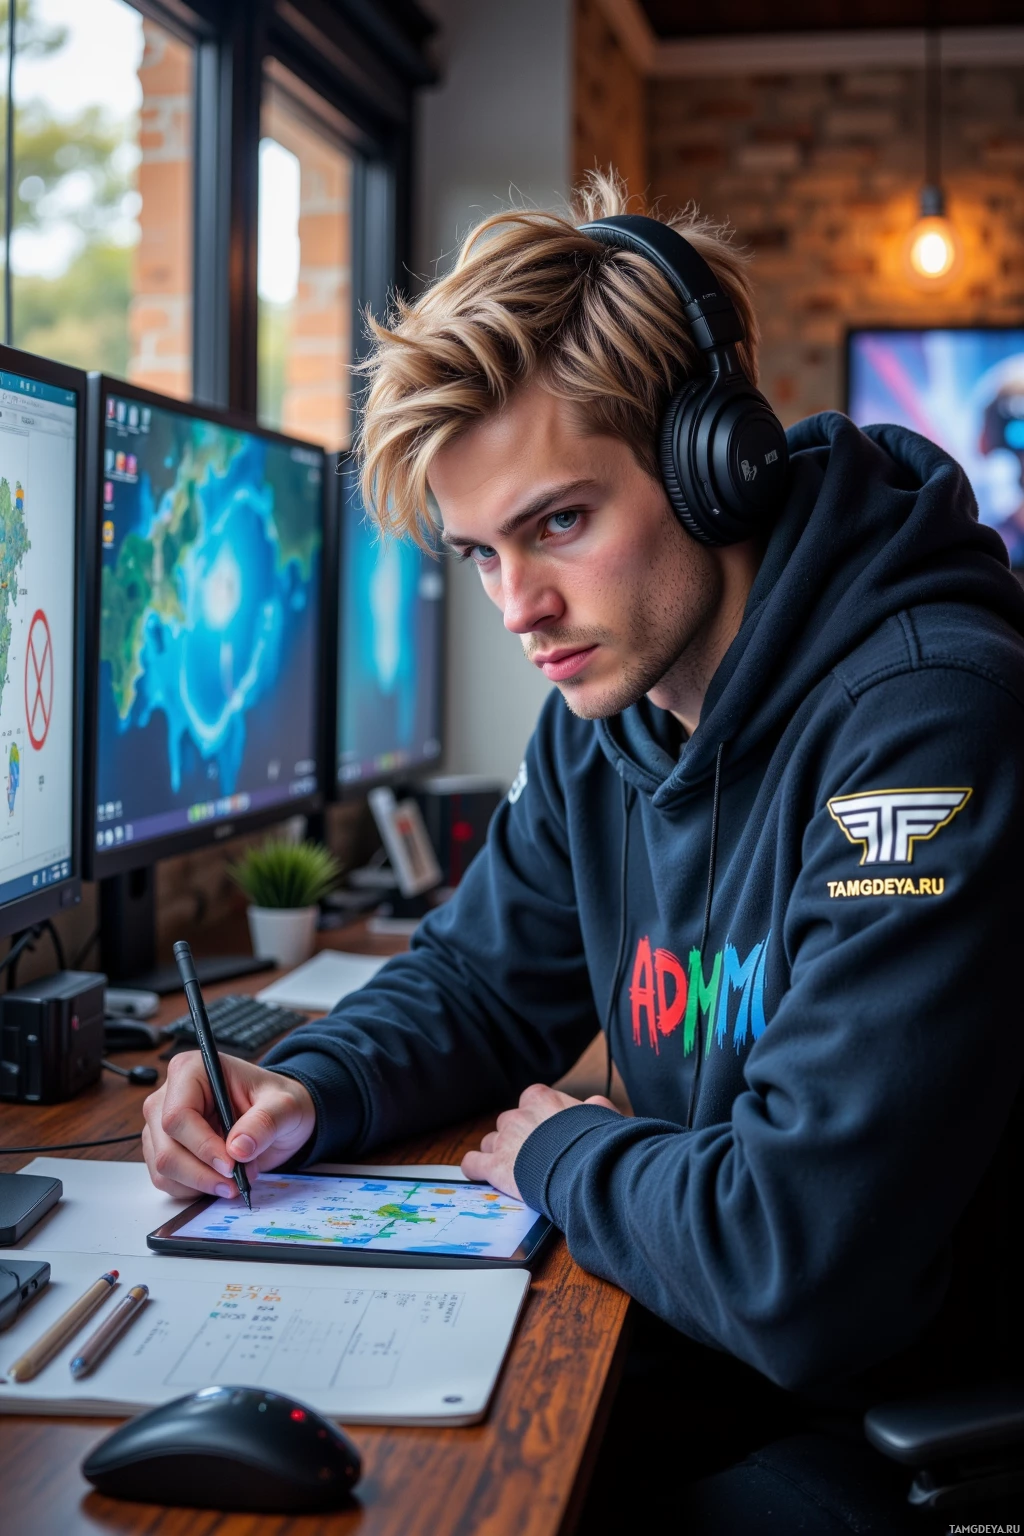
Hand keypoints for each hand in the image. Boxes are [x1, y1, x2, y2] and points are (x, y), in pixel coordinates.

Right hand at [142, 1052, 316, 1199]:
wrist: (276, 1116)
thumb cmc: (275, 1102)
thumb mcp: (284, 1105)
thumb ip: (265, 1122)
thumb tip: (239, 1149)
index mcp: (191, 1071)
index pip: (179, 1116)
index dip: (203, 1146)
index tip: (232, 1166)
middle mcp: (168, 1096)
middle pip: (167, 1148)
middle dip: (204, 1173)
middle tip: (237, 1181)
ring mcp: (161, 1125)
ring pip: (164, 1169)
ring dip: (201, 1183)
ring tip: (236, 1178)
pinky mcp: (163, 1149)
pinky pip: (167, 1180)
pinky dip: (194, 1188)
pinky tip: (219, 1180)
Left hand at [461, 1083, 619, 1198]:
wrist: (584, 1167)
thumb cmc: (595, 1142)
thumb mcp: (601, 1115)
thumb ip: (594, 1106)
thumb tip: (593, 1103)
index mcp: (540, 1098)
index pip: (530, 1101)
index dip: (537, 1120)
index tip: (546, 1133)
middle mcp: (517, 1116)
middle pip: (508, 1123)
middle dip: (516, 1137)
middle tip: (533, 1155)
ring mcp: (503, 1140)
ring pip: (489, 1142)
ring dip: (498, 1153)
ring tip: (513, 1169)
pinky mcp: (494, 1166)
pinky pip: (472, 1163)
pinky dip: (475, 1168)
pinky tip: (481, 1174)